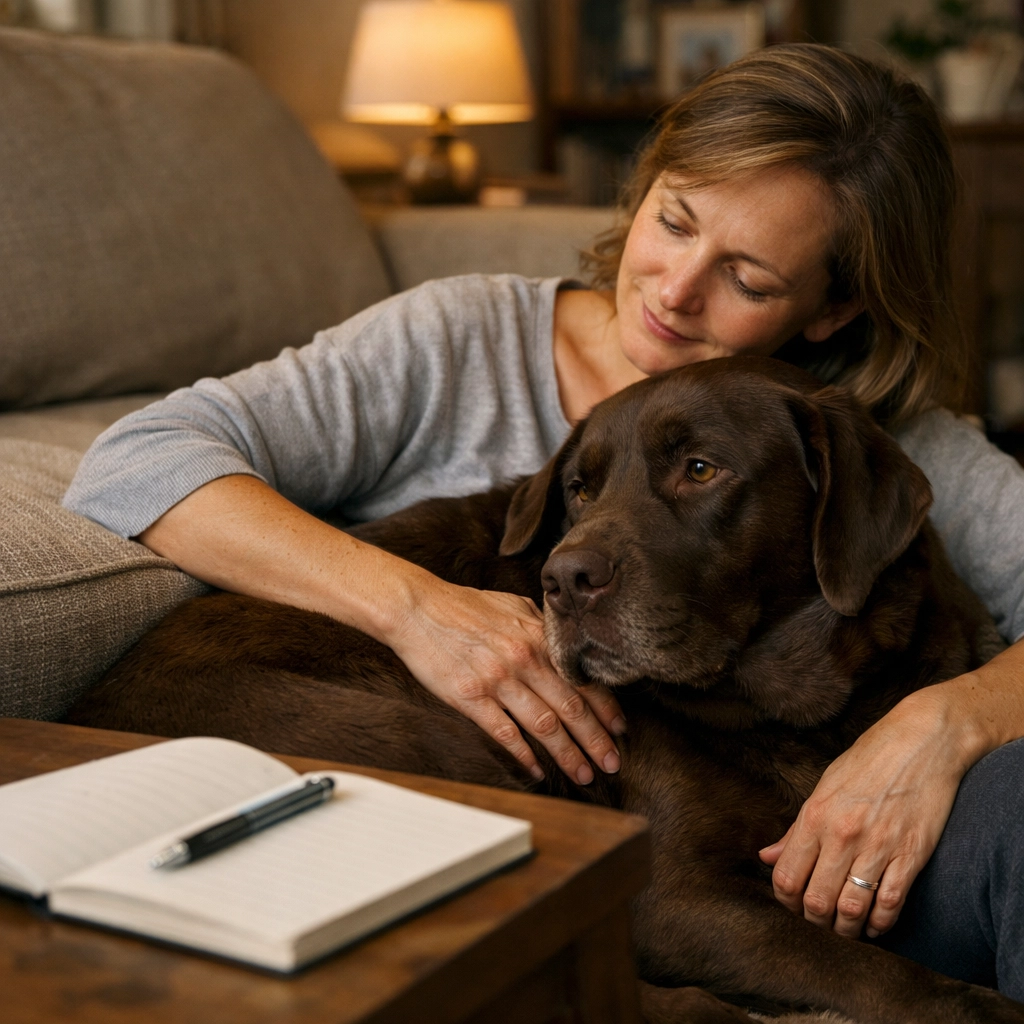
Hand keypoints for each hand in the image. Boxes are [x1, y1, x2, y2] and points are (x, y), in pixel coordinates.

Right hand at [387, 574, 625, 784]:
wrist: (416, 608)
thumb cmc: (462, 606)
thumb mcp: (510, 605)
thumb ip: (539, 625)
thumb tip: (563, 641)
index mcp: (536, 636)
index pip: (583, 677)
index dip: (606, 707)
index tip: (621, 729)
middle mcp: (523, 658)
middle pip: (571, 706)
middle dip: (597, 739)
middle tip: (613, 763)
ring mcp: (497, 679)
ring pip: (544, 724)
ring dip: (568, 754)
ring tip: (584, 774)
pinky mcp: (470, 697)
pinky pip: (504, 732)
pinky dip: (524, 754)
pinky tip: (537, 770)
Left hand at [758, 687, 973, 939]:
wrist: (923, 740)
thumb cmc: (870, 759)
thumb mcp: (825, 785)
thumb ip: (796, 828)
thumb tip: (766, 856)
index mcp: (815, 815)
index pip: (786, 877)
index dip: (785, 901)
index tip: (793, 904)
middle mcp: (842, 834)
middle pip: (816, 901)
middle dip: (814, 920)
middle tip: (820, 920)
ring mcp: (878, 846)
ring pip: (851, 910)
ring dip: (846, 930)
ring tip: (846, 927)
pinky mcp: (911, 855)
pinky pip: (890, 904)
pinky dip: (880, 924)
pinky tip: (875, 924)